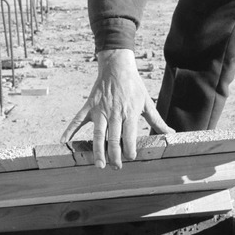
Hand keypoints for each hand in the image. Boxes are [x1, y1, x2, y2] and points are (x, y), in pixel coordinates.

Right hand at [60, 48, 172, 168]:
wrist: (117, 66)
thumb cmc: (134, 86)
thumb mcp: (147, 102)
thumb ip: (158, 121)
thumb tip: (172, 134)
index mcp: (129, 113)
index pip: (129, 135)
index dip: (130, 149)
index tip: (130, 158)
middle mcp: (114, 113)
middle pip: (113, 139)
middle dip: (114, 156)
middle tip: (115, 167)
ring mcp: (100, 110)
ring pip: (97, 134)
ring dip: (97, 151)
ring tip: (98, 164)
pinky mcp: (89, 106)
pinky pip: (77, 120)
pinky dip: (69, 131)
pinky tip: (63, 142)